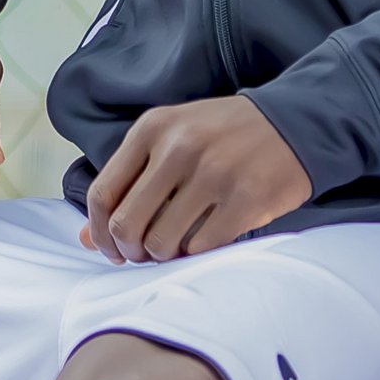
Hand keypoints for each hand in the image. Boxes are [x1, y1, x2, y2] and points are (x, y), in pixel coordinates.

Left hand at [80, 95, 310, 262]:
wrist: (293, 123)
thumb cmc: (223, 136)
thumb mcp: (170, 140)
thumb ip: (128, 181)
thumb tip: (85, 238)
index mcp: (152, 129)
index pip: (103, 194)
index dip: (99, 231)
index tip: (110, 247)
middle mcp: (178, 148)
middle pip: (126, 224)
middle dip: (129, 251)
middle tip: (142, 255)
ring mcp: (214, 173)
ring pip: (161, 242)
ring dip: (163, 256)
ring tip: (175, 248)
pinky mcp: (247, 199)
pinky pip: (201, 247)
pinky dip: (196, 255)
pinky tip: (202, 243)